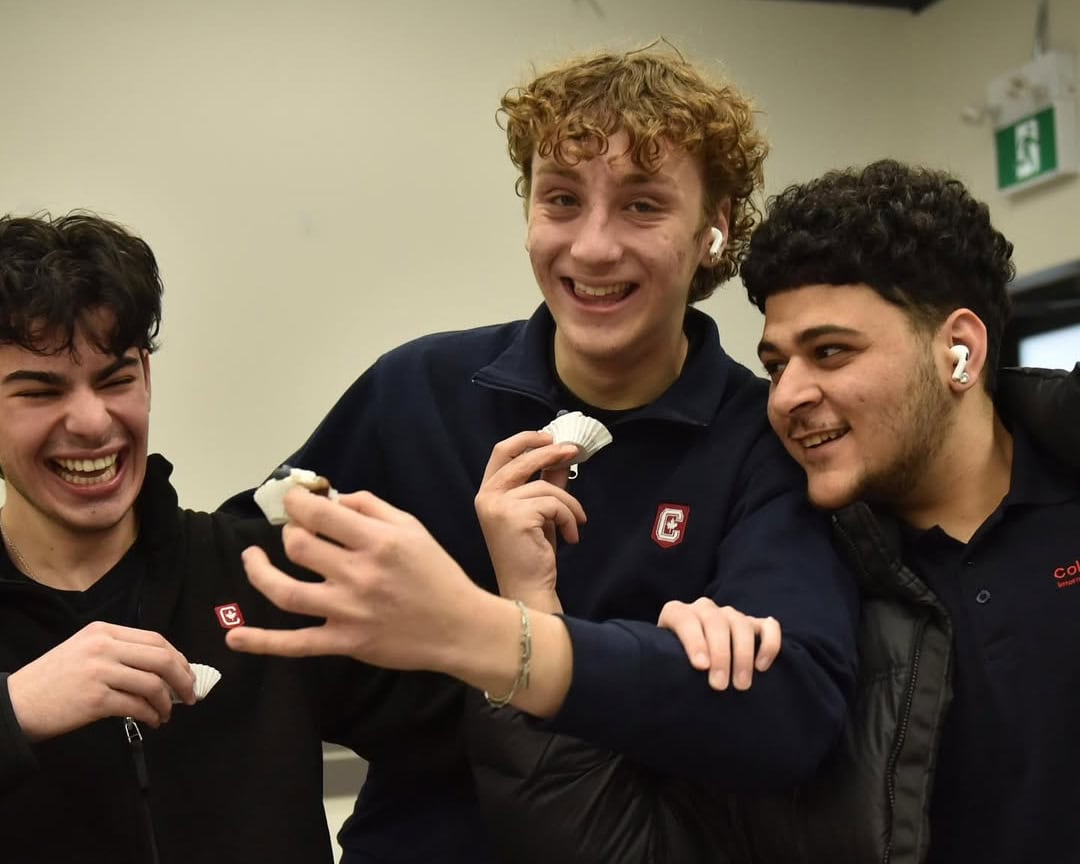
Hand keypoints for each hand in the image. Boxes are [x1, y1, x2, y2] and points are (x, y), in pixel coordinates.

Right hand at [6, 622, 195, 740]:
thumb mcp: (84, 651)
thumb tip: (162, 669)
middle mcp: (103, 646)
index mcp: (103, 631)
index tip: (187, 673)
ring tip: (166, 714)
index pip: (155, 639)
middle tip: (189, 695)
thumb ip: (119, 653)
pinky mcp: (95, 699)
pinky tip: (152, 721)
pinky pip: (137, 706)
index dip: (178, 658)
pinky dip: (151, 715)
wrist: (15, 704)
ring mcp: (99, 671)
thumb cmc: (52, 681)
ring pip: (153, 683)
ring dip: (167, 702)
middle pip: (161, 658)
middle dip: (183, 678)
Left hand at [226, 487, 492, 671]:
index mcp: (377, 542)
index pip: (319, 515)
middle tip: (296, 532)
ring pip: (285, 592)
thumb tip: (334, 498)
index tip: (293, 500)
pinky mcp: (345, 643)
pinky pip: (296, 645)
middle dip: (290, 533)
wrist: (459, 626)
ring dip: (260, 572)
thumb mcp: (413, 528)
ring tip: (252, 558)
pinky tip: (234, 639)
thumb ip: (372, 508)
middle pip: (299, 548)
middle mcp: (359, 575)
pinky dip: (262, 643)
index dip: (297, 503)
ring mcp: (348, 612)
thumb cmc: (436, 573)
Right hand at [474, 431, 584, 611]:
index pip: (501, 452)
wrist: (527, 587)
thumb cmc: (531, 552)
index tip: (550, 437)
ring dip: (569, 504)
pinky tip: (571, 537)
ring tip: (577, 522)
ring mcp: (498, 507)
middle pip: (523, 459)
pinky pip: (554, 504)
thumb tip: (562, 455)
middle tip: (574, 451)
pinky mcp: (516, 517)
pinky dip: (569, 519)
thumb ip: (546, 482)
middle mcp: (487, 497)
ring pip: (545, 486)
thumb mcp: (540, 511)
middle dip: (552, 452)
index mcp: (487, 493)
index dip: (525, 439)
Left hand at [657, 598, 781, 690]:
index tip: (701, 666)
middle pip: (715, 622)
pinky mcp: (755, 624)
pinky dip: (769, 643)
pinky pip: (768, 627)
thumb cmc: (673, 665)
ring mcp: (730, 614)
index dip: (693, 640)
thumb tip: (659, 685)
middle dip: (720, 655)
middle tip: (719, 686)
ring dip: (743, 654)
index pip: (684, 618)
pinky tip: (762, 666)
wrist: (693, 663)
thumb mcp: (661, 661)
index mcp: (677, 613)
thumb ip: (659, 665)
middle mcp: (704, 609)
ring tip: (740, 684)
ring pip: (741, 624)